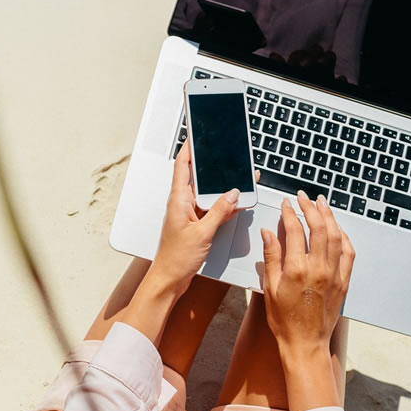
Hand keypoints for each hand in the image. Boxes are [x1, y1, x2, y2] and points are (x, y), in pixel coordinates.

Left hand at [148, 141, 242, 293]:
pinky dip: (225, 204)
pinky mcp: (197, 223)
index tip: (196, 131)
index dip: (189, 147)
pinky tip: (238, 200)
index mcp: (179, 199)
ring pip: (209, 192)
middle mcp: (183, 203)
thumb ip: (219, 211)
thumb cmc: (176, 258)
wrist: (170, 279)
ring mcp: (190, 213)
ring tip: (239, 175)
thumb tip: (234, 193)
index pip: (182, 165)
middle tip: (225, 150)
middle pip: (199, 176)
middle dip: (213, 164)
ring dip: (223, 186)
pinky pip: (213, 208)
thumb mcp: (203, 232)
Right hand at [259, 191, 355, 358]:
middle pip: (319, 228)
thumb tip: (269, 232)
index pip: (295, 231)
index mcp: (296, 270)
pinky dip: (344, 237)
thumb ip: (271, 257)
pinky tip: (338, 229)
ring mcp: (334, 275)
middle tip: (305, 197)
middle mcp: (318, 269)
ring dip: (329, 217)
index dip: (290, 214)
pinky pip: (348, 253)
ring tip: (322, 204)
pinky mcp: (344, 282)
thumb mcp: (269, 288)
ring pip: (336, 236)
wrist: (305, 342)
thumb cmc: (284, 320)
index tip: (286, 205)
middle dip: (311, 208)